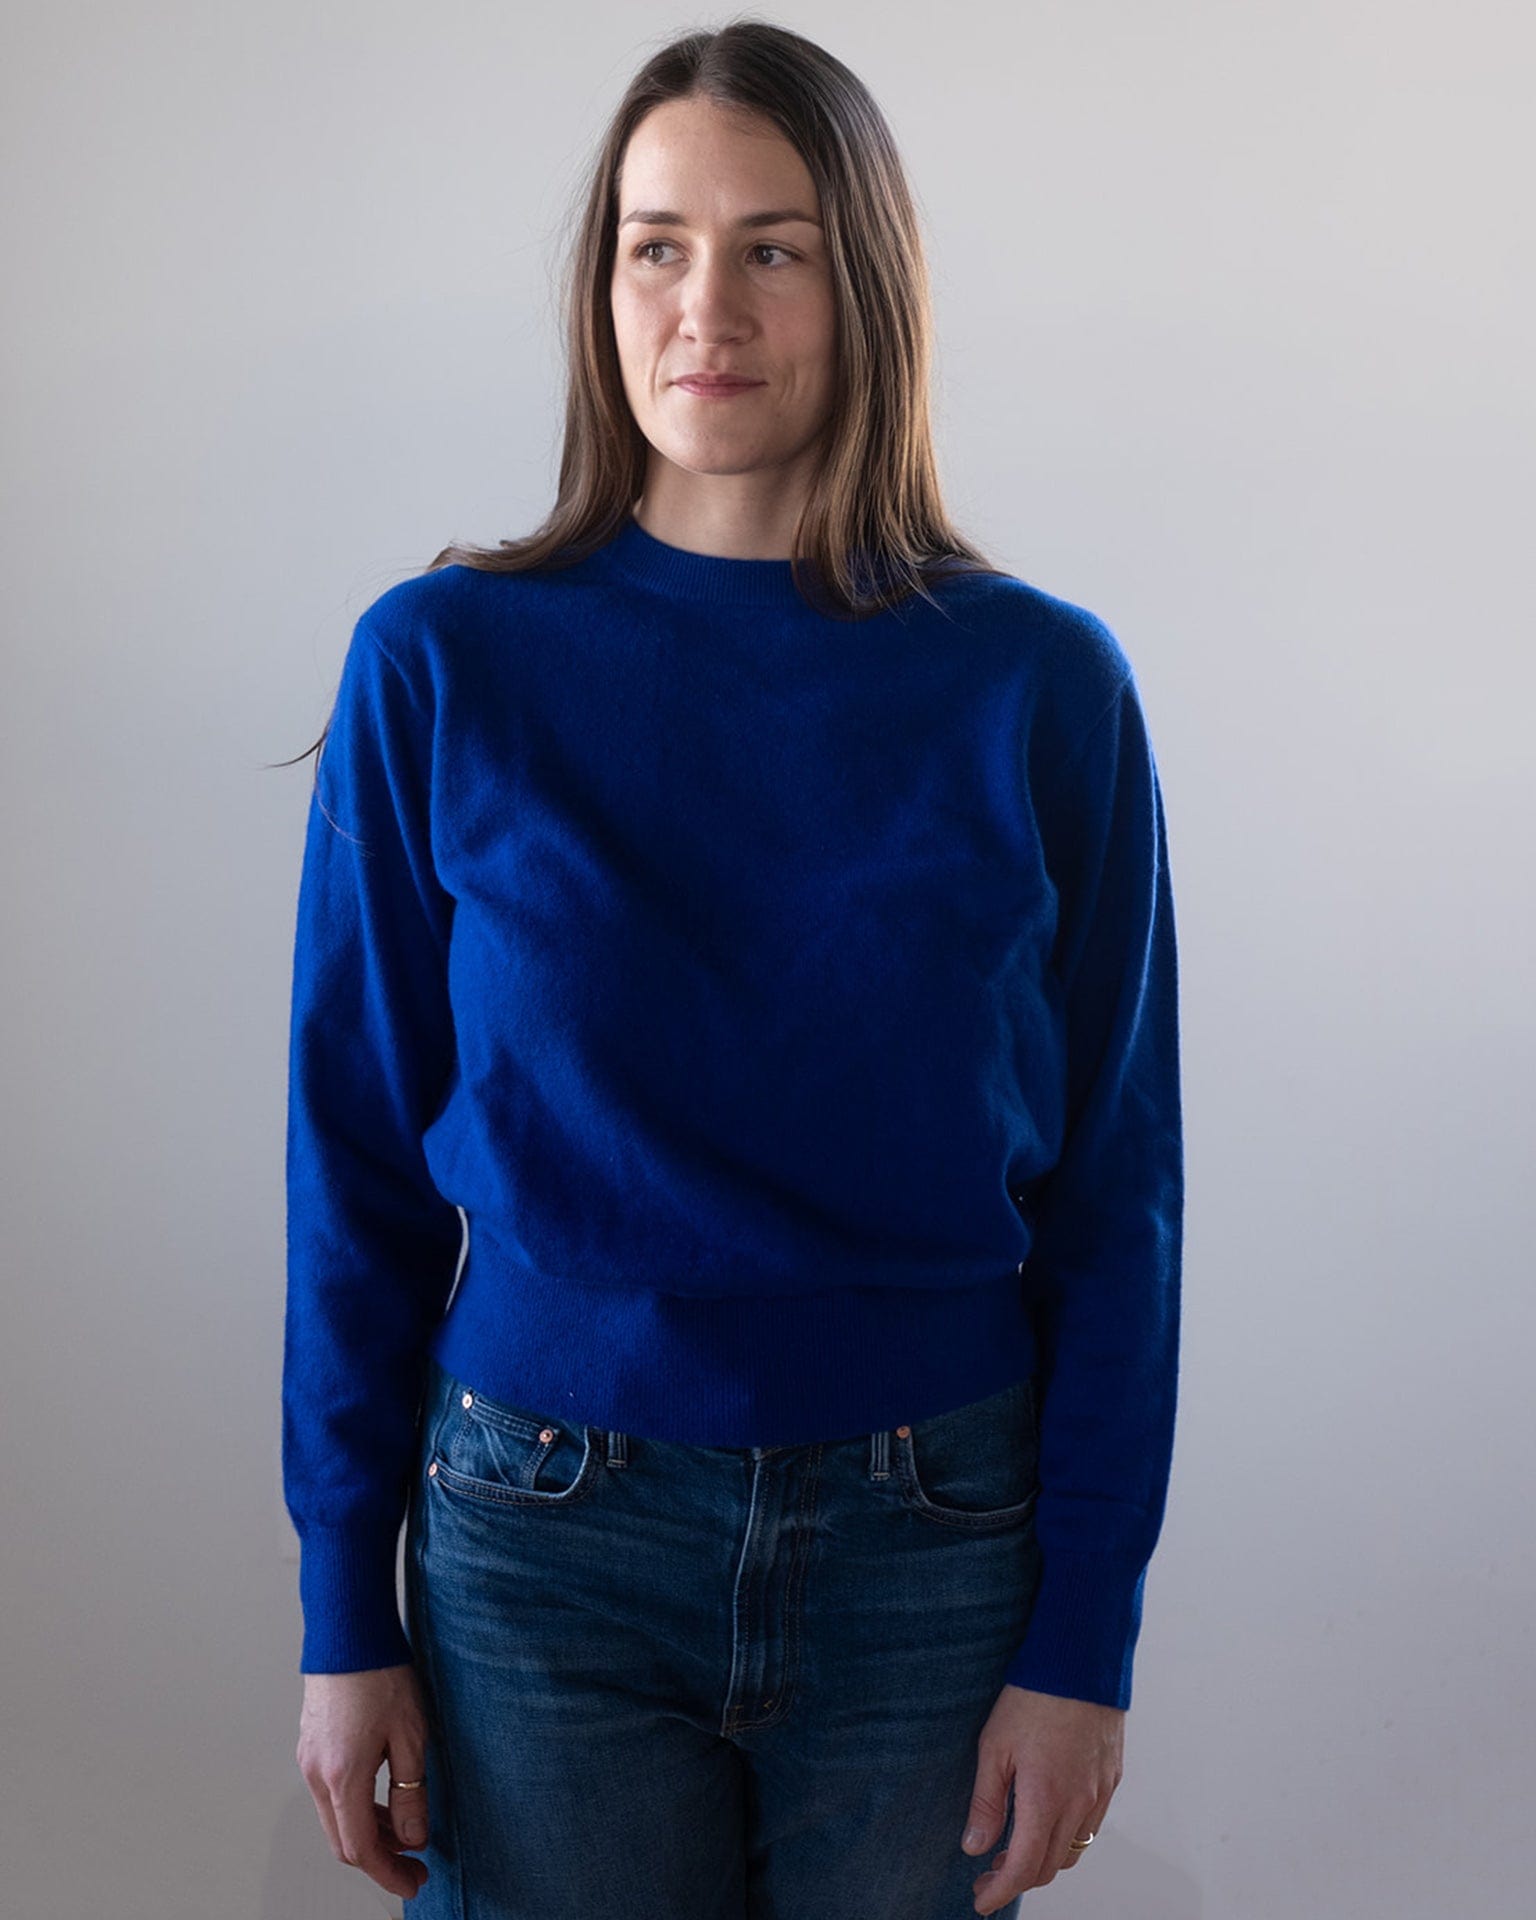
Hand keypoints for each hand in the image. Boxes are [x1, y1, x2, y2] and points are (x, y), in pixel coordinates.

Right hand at [296, 1663, 431, 1900]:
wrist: (348, 1632)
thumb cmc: (381, 1674)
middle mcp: (316, 1775)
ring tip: (406, 1832)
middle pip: (343, 1841)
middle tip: (414, 1865)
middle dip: (380, 1860)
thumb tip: (414, 1838)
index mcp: (342, 1776)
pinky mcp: (312, 1748)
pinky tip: (384, 1801)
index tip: (415, 1883)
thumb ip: (411, 1792)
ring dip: (369, 1834)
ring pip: (335, 1819)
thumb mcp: (410, 1735)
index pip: (361, 1848)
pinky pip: (330, 1795)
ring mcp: (309, 1761)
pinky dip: (356, 1809)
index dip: (389, 1874)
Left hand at [960, 1683, 1124, 1913]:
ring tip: (1013, 1848)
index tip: (982, 1900)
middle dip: (1018, 1879)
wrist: (1080, 1660)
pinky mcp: (1111, 1780)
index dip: (1001, 1891)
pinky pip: (1089, 1826)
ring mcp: (1099, 1793)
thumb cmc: (1033, 1696)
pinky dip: (1066, 1837)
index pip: (1025, 1867)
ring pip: (1072, 1850)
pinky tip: (1045, 1821)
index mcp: (1046, 1798)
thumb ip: (987, 1802)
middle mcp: (1079, 1803)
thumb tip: (975, 1848)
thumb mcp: (994, 1746)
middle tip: (989, 1874)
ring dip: (1043, 1860)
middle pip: (1050, 1866)